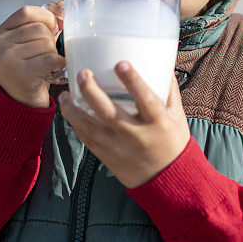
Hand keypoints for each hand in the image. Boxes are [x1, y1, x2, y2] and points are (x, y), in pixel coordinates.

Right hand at [0, 1, 64, 107]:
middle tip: (46, 56)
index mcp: (0, 33)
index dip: (45, 16)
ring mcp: (8, 58)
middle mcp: (0, 44)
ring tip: (46, 66)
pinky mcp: (21, 73)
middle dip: (51, 41)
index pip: (26, 12)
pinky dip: (58, 63)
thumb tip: (66, 5)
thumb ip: (41, 25)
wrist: (18, 104)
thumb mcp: (27, 44)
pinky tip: (55, 70)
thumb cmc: (28, 69)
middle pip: (40, 29)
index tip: (54, 27)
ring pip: (47, 44)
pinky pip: (50, 58)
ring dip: (54, 54)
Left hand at [58, 62, 190, 187]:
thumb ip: (168, 90)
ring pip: (91, 128)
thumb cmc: (173, 143)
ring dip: (74, 110)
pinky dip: (76, 124)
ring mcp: (119, 148)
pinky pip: (87, 139)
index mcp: (157, 123)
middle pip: (109, 113)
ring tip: (65, 94)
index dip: (133, 81)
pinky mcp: (107, 156)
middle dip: (92, 92)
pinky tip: (69, 111)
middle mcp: (136, 135)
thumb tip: (161, 63)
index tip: (121, 63)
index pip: (145, 99)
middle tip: (83, 74)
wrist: (167, 180)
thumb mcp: (177, 116)